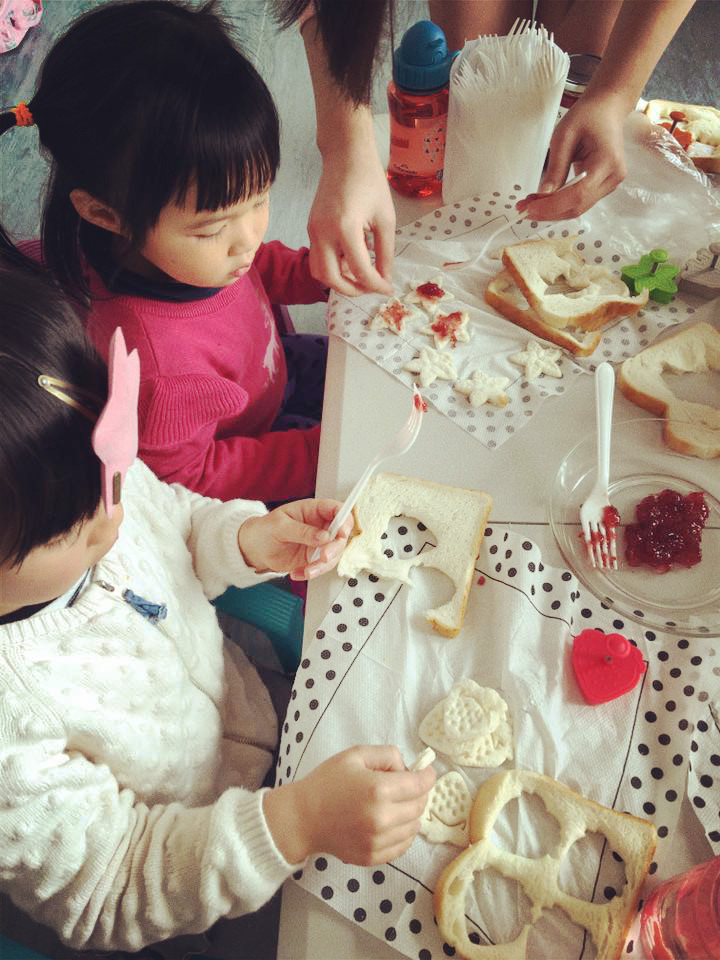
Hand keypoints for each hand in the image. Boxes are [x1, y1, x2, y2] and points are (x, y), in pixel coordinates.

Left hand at [238, 499, 352, 579]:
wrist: (254, 549)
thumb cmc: (264, 529)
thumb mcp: (280, 526)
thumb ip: (302, 531)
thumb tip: (323, 537)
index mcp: (313, 510)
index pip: (337, 510)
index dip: (344, 519)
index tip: (342, 532)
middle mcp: (320, 526)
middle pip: (340, 535)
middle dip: (335, 548)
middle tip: (324, 556)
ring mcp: (318, 543)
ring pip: (334, 554)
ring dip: (322, 565)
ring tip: (306, 570)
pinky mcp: (314, 558)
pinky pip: (322, 567)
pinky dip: (312, 573)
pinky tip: (297, 572)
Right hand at [264, 745, 435, 865]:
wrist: (302, 818)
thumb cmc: (326, 782)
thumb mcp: (355, 755)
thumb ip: (387, 755)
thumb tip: (409, 768)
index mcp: (378, 790)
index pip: (420, 785)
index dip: (427, 775)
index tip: (426, 771)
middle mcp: (382, 818)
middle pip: (419, 805)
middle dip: (418, 792)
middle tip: (405, 785)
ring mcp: (378, 841)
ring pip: (414, 827)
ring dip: (411, 813)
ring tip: (395, 804)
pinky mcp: (373, 857)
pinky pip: (403, 846)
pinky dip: (403, 833)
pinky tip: (391, 822)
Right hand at [308, 131, 395, 296]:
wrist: (346, 156)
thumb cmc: (370, 182)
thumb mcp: (385, 219)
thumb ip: (385, 253)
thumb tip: (385, 279)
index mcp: (345, 228)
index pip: (360, 270)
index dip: (376, 285)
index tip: (388, 289)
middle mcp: (323, 233)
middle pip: (331, 279)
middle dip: (352, 290)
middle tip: (371, 288)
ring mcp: (313, 231)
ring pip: (319, 272)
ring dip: (338, 282)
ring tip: (360, 277)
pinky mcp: (311, 228)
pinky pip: (318, 258)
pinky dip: (333, 267)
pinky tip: (351, 261)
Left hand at [516, 91, 628, 220]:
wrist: (606, 108)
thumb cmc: (589, 116)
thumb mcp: (564, 136)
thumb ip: (555, 168)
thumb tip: (543, 194)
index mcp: (607, 162)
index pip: (578, 195)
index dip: (552, 205)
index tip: (530, 208)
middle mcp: (612, 177)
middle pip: (577, 207)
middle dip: (548, 211)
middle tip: (524, 209)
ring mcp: (609, 183)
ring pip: (577, 208)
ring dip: (552, 210)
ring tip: (530, 204)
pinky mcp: (602, 186)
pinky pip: (579, 201)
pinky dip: (560, 203)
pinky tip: (544, 200)